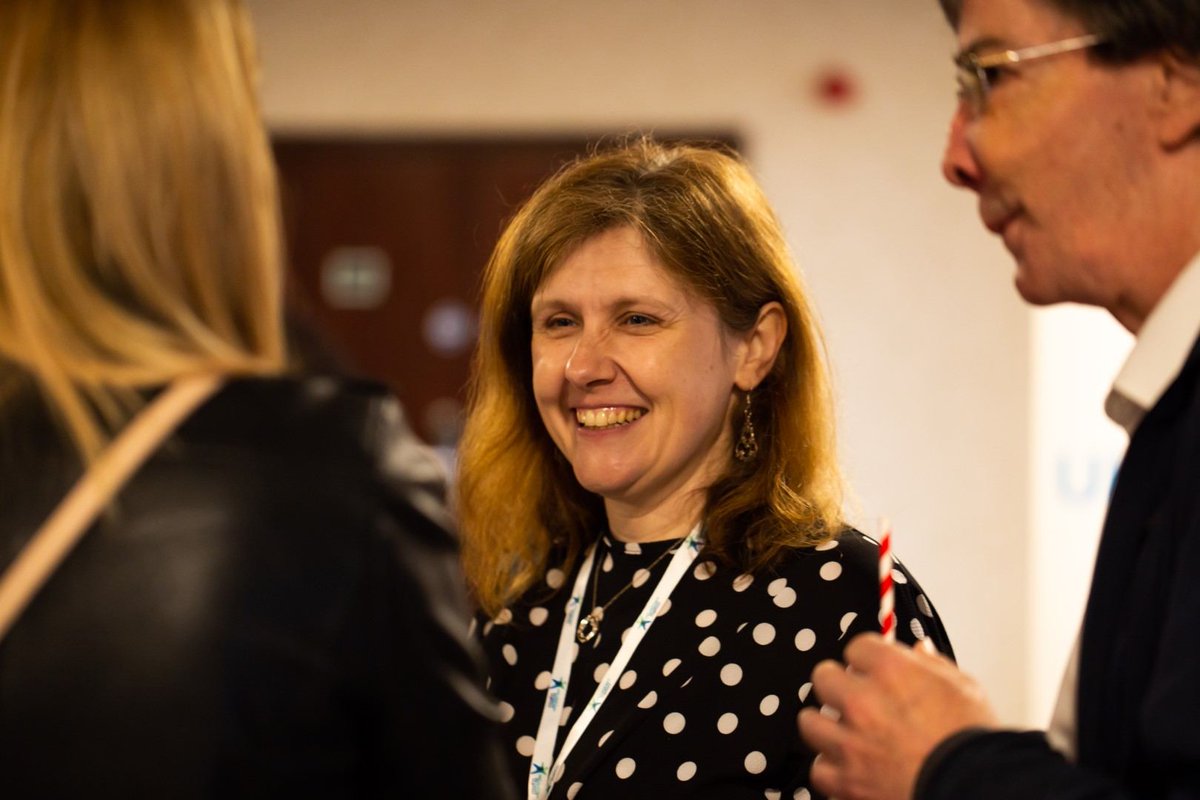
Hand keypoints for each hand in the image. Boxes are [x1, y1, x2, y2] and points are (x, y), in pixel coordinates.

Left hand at [797, 633, 997, 799]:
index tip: (871, 667)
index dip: (866, 658)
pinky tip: (847, 766)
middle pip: (823, 677)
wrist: (975, 790)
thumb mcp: (965, 689)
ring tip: (842, 731)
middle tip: (851, 694)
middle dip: (837, 683)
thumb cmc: (972, 743)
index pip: (857, 647)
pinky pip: (819, 768)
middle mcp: (863, 702)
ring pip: (810, 722)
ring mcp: (850, 742)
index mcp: (891, 672)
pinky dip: (831, 768)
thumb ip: (934, 667)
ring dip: (825, 725)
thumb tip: (920, 653)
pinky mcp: (846, 780)